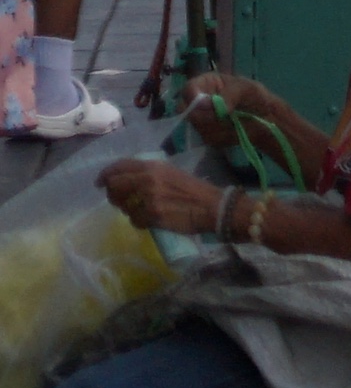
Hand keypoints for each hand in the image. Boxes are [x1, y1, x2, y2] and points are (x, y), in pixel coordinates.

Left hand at [97, 159, 215, 234]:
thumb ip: (149, 174)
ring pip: (123, 205)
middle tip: (117, 200)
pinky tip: (150, 220)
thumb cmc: (194, 189)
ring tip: (140, 210)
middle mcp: (147, 180)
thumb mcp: (172, 173)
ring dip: (127, 209)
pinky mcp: (152, 216)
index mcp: (153, 166)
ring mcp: (148, 198)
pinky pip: (134, 220)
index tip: (100, 182)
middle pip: (114, 186)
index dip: (106, 174)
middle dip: (112, 194)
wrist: (213, 207)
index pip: (119, 167)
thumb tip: (127, 180)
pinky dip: (139, 221)